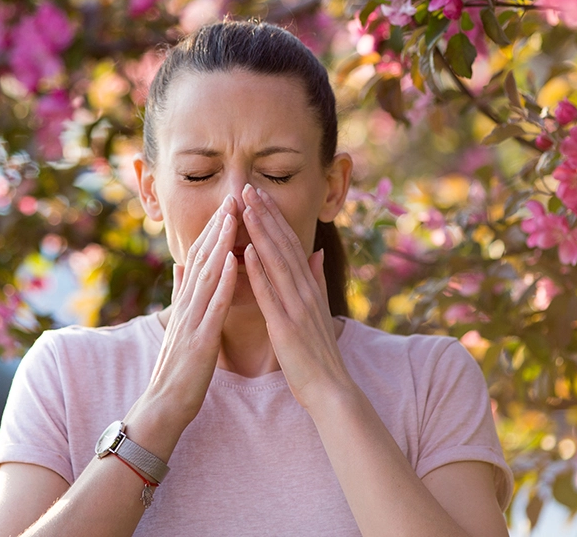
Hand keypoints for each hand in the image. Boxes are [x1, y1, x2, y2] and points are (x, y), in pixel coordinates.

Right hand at [139, 195, 239, 427]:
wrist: (163, 406)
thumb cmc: (177, 369)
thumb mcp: (179, 325)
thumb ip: (180, 294)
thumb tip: (180, 265)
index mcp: (186, 303)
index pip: (200, 259)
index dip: (213, 231)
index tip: (227, 205)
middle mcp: (187, 306)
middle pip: (202, 259)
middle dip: (217, 227)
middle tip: (232, 197)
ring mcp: (191, 321)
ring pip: (206, 275)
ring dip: (220, 243)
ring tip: (233, 216)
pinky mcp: (200, 340)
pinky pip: (213, 305)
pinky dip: (223, 280)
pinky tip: (233, 259)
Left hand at [241, 184, 354, 409]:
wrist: (330, 389)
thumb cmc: (318, 353)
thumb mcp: (319, 310)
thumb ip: (316, 279)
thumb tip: (315, 252)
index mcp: (309, 287)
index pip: (289, 244)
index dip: (274, 217)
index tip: (259, 194)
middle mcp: (305, 291)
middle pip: (283, 245)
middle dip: (265, 214)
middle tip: (248, 187)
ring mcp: (297, 307)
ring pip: (276, 262)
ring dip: (260, 233)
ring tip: (246, 207)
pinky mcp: (286, 326)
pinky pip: (270, 294)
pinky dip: (258, 271)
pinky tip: (246, 251)